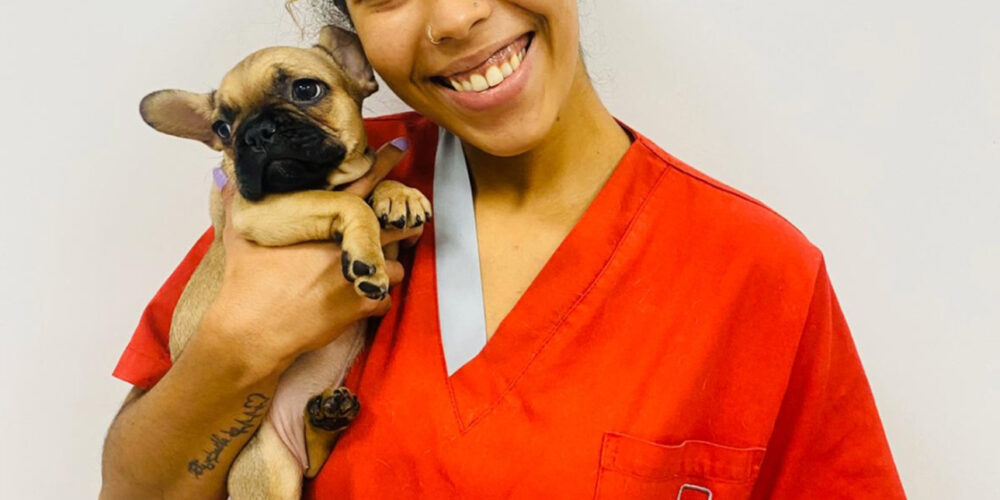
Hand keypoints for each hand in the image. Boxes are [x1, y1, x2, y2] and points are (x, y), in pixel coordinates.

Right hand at [202, 140, 420, 367]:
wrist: (253, 331)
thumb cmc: (245, 285)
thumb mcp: (238, 237)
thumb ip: (235, 203)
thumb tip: (223, 176)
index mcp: (320, 221)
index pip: (360, 184)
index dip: (383, 167)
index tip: (400, 149)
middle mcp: (345, 243)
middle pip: (393, 225)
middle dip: (399, 225)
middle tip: (402, 226)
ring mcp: (357, 272)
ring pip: (394, 265)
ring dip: (384, 268)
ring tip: (364, 272)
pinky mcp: (362, 302)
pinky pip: (385, 298)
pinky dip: (376, 300)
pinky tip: (358, 300)